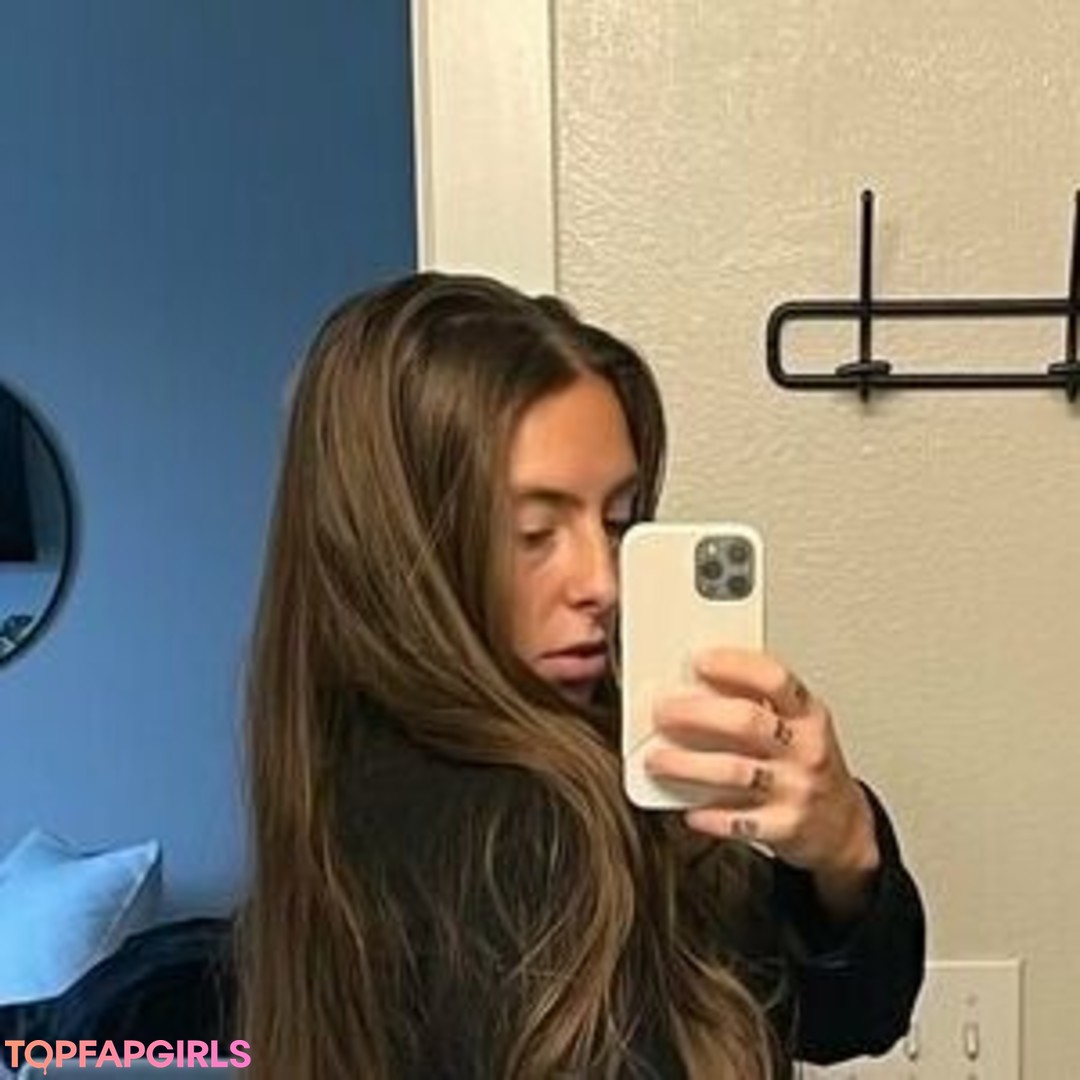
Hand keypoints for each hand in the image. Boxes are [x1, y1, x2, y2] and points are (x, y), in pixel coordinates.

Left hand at [644, 647, 880, 921]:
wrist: (842, 826)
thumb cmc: (805, 764)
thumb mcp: (795, 724)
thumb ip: (755, 703)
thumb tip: (693, 682)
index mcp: (808, 714)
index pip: (775, 679)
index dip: (735, 666)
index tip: (699, 661)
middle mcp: (806, 748)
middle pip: (748, 722)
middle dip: (697, 714)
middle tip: (662, 711)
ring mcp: (797, 788)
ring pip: (736, 772)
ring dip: (688, 765)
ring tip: (656, 760)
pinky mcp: (786, 827)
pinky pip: (739, 822)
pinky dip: (708, 816)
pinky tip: (688, 809)